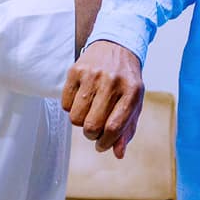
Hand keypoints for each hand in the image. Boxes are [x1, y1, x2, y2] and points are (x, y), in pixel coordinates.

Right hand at [62, 40, 144, 158]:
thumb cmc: (126, 79)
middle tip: (95, 128)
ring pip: (75, 118)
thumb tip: (118, 154)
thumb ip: (127, 128)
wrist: (117, 45)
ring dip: (80, 122)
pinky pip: (65, 104)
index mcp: (131, 91)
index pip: (114, 127)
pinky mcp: (75, 70)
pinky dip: (71, 108)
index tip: (102, 145)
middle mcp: (112, 82)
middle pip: (92, 126)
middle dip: (91, 134)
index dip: (105, 143)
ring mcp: (92, 75)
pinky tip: (81, 99)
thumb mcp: (135, 101)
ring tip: (89, 112)